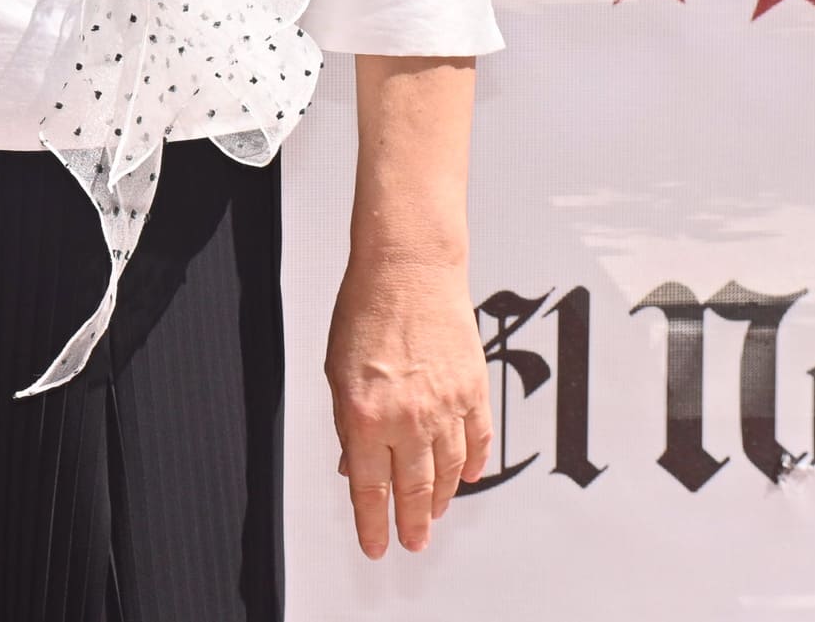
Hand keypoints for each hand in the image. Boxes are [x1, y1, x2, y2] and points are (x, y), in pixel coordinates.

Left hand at [322, 255, 489, 558]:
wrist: (409, 268)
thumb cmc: (366, 310)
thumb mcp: (337, 372)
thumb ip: (348, 424)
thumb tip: (354, 464)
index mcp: (366, 416)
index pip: (370, 488)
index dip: (372, 524)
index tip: (376, 546)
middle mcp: (409, 418)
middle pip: (414, 489)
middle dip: (413, 523)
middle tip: (413, 543)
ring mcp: (446, 407)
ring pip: (448, 472)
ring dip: (442, 499)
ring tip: (436, 515)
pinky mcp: (473, 391)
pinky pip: (477, 441)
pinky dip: (473, 464)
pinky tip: (468, 477)